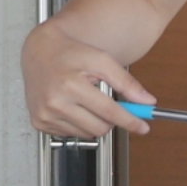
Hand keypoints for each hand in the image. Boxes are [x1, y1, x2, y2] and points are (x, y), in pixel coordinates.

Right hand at [21, 24, 150, 142]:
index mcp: (70, 85)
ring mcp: (45, 115)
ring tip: (86, 100)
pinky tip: (72, 106)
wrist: (40, 51)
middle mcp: (55, 102)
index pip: (108, 111)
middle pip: (99, 128)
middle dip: (110, 120)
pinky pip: (71, 133)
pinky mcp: (39, 123)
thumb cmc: (70, 53)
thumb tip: (147, 101)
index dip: (129, 120)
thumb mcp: (101, 60)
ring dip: (94, 122)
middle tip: (109, 105)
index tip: (143, 127)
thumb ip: (126, 82)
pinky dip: (78, 124)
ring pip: (86, 134)